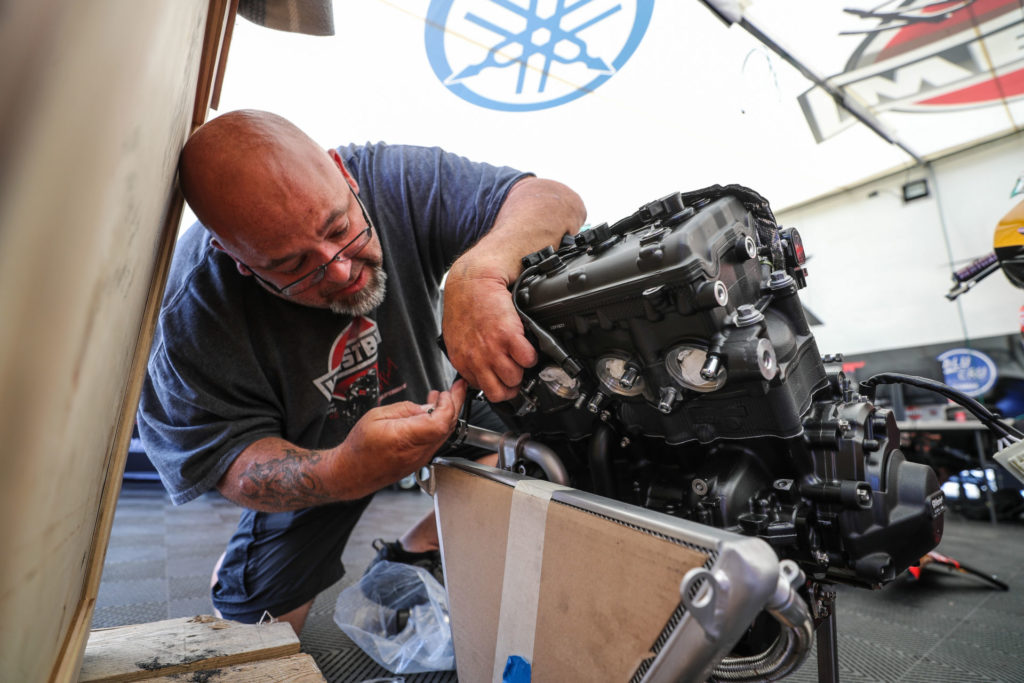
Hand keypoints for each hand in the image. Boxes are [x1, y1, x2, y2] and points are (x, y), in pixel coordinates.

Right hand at [340, 379, 467, 488]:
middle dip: (454, 405)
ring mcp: (420, 458)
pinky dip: (439, 424)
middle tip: (456, 388)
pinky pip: (436, 440)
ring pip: (444, 434)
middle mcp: (417, 452)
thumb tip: (426, 406)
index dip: (447, 406)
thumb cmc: (359, 447)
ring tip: (442, 397)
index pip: (439, 423)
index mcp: (404, 438)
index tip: (446, 393)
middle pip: (447, 427)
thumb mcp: (376, 416)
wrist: (351, 473)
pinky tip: (432, 413)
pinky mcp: (419, 461)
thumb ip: (405, 409)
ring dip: (447, 414)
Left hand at [442, 271, 536, 401]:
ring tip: (521, 355)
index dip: (497, 385)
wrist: (473, 281)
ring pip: (515, 378)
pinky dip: (532, 354)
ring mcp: (492, 349)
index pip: (484, 390)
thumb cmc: (465, 304)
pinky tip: (527, 343)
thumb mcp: (457, 337)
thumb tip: (481, 370)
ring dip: (522, 369)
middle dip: (511, 385)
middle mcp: (476, 359)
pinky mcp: (508, 335)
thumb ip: (468, 357)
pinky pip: (528, 359)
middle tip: (516, 371)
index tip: (503, 378)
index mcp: (462, 361)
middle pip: (500, 392)